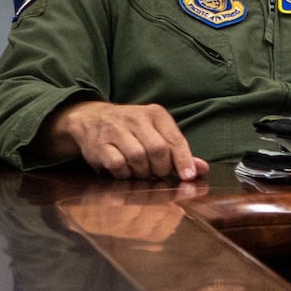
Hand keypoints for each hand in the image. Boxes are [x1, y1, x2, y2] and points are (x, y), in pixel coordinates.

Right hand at [47, 100, 207, 180]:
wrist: (89, 118)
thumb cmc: (130, 130)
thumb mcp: (156, 132)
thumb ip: (178, 151)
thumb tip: (201, 169)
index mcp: (154, 114)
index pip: (174, 139)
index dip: (183, 160)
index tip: (189, 177)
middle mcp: (135, 118)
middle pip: (158, 150)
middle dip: (161, 168)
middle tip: (157, 173)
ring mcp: (115, 130)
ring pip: (138, 158)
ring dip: (142, 172)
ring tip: (140, 172)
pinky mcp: (100, 145)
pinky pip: (118, 165)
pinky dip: (125, 174)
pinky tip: (124, 172)